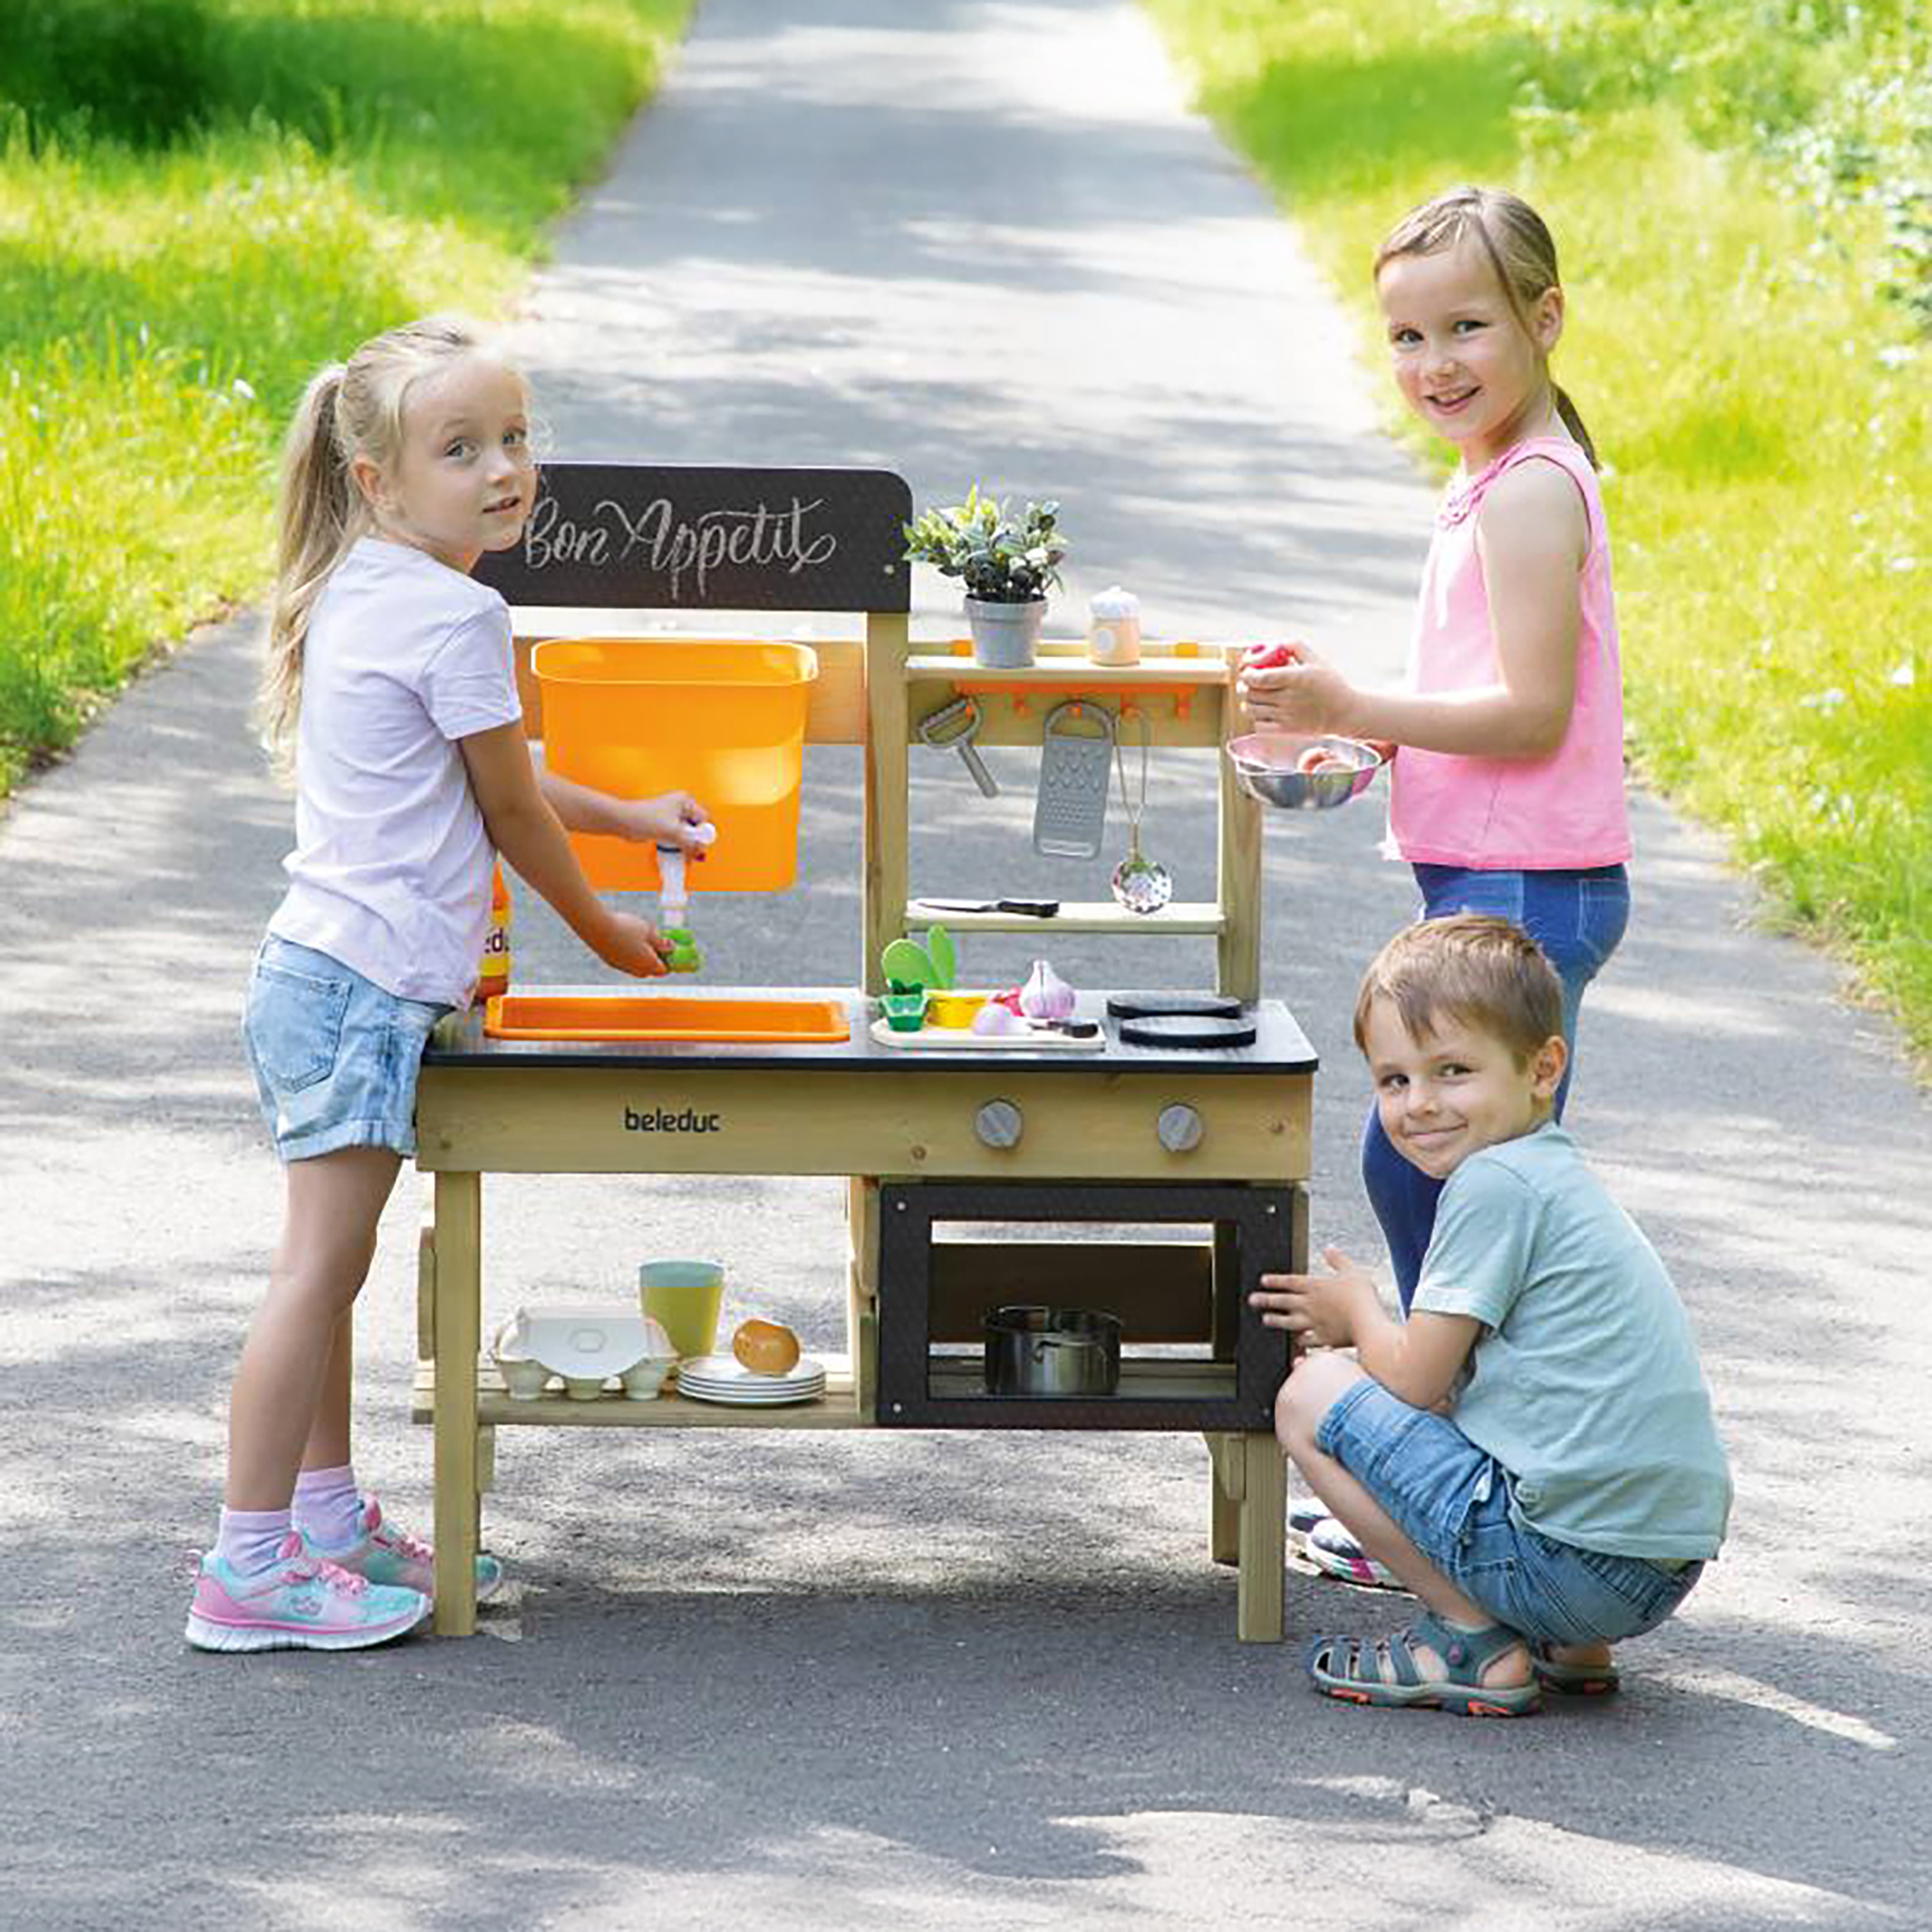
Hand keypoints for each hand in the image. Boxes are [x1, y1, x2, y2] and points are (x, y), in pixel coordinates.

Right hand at [593, 909, 670, 977]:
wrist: (596, 928)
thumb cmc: (626, 928)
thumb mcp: (648, 931)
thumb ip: (660, 942)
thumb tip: (670, 947)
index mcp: (649, 965)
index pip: (665, 969)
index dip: (670, 959)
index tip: (669, 946)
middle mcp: (637, 971)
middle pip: (651, 970)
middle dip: (656, 958)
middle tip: (657, 942)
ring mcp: (623, 968)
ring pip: (637, 966)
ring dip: (642, 956)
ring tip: (641, 939)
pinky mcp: (611, 962)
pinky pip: (626, 961)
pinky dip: (630, 954)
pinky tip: (627, 940)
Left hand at [607, 790, 711, 853]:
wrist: (622, 821)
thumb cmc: (643, 819)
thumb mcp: (672, 832)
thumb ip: (690, 841)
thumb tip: (701, 850)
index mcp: (685, 801)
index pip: (704, 819)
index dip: (703, 835)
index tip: (700, 848)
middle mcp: (680, 806)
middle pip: (696, 827)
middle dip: (696, 842)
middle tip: (695, 855)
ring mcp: (672, 816)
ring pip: (687, 834)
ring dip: (688, 846)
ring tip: (687, 857)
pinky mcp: (665, 825)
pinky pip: (678, 837)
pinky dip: (679, 846)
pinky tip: (678, 854)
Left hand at [1236, 641, 1352, 734]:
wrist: (1345, 712)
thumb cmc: (1329, 684)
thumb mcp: (1315, 660)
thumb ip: (1293, 647)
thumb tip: (1271, 644)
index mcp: (1296, 679)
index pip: (1259, 678)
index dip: (1247, 674)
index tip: (1247, 670)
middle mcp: (1290, 699)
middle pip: (1252, 693)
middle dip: (1245, 686)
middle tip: (1248, 682)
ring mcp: (1287, 717)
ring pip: (1252, 710)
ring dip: (1248, 701)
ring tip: (1254, 696)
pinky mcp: (1287, 731)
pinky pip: (1260, 726)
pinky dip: (1256, 718)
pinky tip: (1264, 711)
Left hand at [1249, 1245, 1377, 1348]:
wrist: (1367, 1323)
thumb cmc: (1361, 1297)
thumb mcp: (1351, 1271)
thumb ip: (1339, 1260)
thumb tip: (1330, 1249)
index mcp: (1315, 1286)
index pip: (1289, 1281)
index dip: (1275, 1280)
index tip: (1263, 1281)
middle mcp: (1310, 1305)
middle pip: (1283, 1301)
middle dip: (1265, 1300)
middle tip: (1252, 1300)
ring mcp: (1314, 1323)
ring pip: (1289, 1321)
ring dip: (1276, 1320)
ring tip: (1265, 1319)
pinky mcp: (1323, 1339)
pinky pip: (1307, 1341)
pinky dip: (1300, 1342)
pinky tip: (1296, 1343)